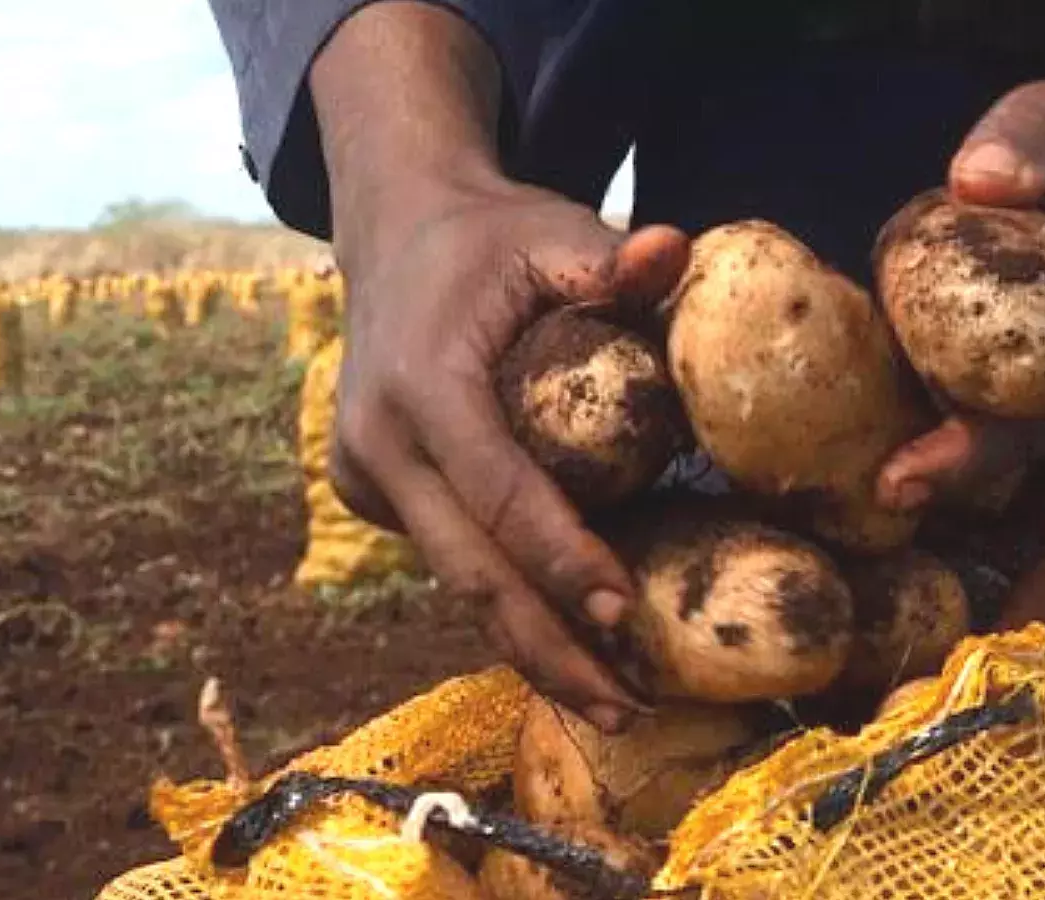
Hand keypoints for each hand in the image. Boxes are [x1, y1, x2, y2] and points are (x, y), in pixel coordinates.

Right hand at [330, 175, 687, 730]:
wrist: (391, 232)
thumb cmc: (485, 237)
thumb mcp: (547, 231)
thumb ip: (609, 256)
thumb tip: (679, 249)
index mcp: (419, 385)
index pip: (498, 492)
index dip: (560, 557)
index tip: (622, 613)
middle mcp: (378, 444)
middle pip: (470, 571)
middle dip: (548, 646)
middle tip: (626, 709)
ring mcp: (365, 477)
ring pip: (455, 579)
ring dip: (528, 643)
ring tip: (605, 702)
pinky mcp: (371, 492)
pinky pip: (446, 557)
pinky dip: (502, 601)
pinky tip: (560, 645)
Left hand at [875, 78, 1044, 632]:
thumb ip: (1021, 145)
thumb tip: (982, 179)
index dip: (973, 469)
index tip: (898, 489)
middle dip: (989, 579)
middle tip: (898, 624)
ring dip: (993, 582)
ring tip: (906, 641)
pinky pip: (1023, 496)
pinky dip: (982, 535)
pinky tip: (908, 561)